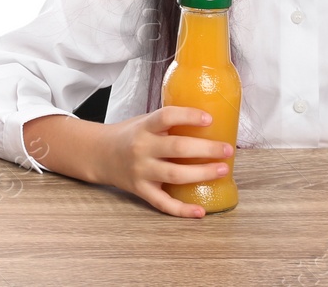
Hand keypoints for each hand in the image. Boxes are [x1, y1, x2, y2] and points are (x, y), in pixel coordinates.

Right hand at [94, 107, 233, 218]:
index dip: (188, 116)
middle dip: (206, 149)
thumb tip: (208, 121)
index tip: (209, 119)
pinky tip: (200, 211)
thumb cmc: (129, 136)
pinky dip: (182, 210)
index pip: (166, 117)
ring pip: (175, 175)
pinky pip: (163, 204)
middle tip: (227, 149)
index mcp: (144, 127)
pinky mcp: (141, 190)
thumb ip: (168, 123)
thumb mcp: (144, 122)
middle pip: (177, 148)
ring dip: (202, 173)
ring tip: (222, 170)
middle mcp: (142, 149)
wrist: (99, 154)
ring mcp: (141, 171)